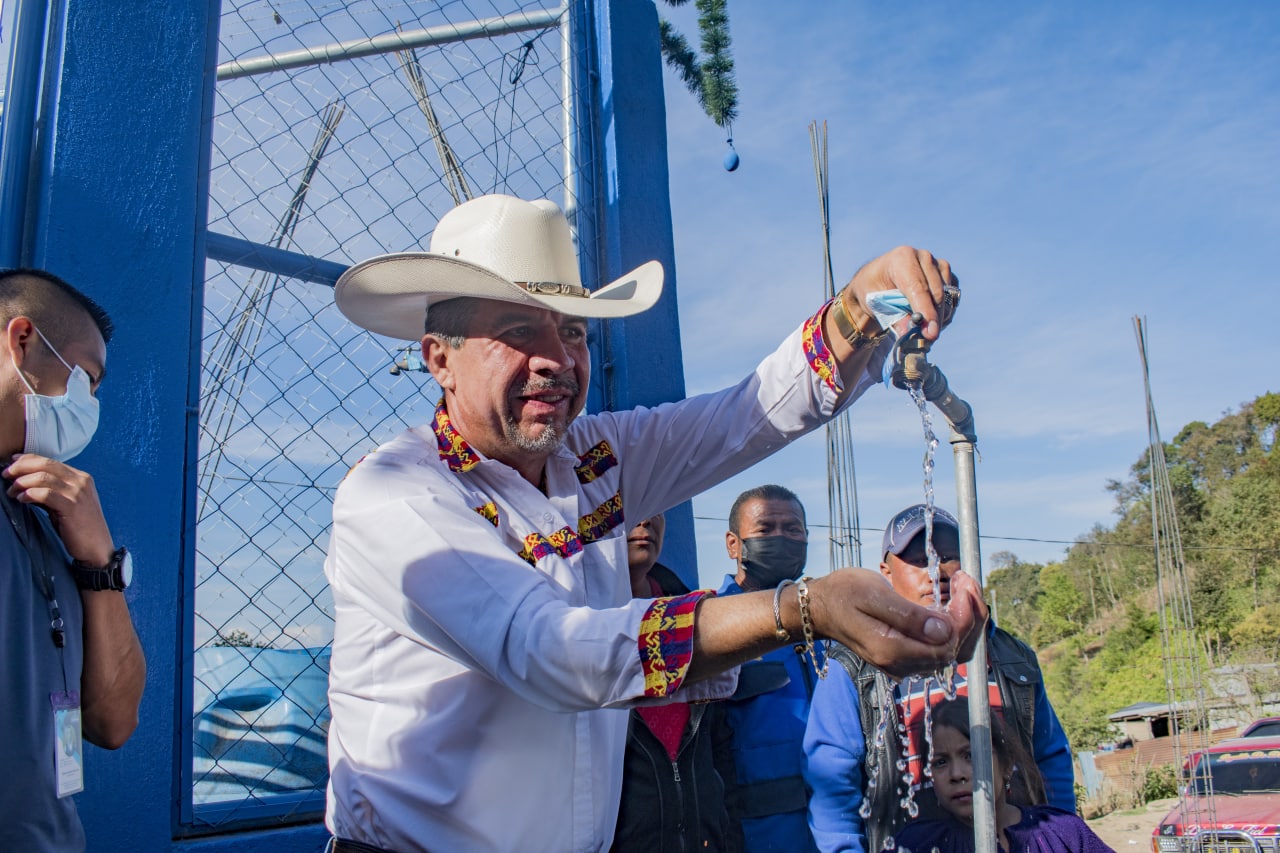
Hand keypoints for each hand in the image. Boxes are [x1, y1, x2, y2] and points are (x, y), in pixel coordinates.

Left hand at [4, 453, 113, 566]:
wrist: (97, 547)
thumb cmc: (79, 527)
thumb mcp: (68, 503)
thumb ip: (53, 490)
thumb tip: (26, 483)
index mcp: (81, 478)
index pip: (50, 461)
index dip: (28, 459)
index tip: (12, 463)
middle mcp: (81, 482)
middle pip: (45, 465)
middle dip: (21, 467)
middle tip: (6, 475)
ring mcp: (78, 493)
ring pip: (43, 477)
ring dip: (22, 482)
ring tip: (12, 491)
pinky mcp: (72, 506)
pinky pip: (45, 494)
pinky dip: (30, 494)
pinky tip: (22, 499)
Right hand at [809, 568, 986, 679]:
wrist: (821, 608)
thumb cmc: (843, 595)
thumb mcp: (873, 595)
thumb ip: (909, 616)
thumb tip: (944, 630)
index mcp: (892, 650)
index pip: (946, 644)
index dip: (964, 617)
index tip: (962, 584)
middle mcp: (902, 665)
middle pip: (956, 651)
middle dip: (971, 616)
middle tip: (967, 581)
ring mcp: (905, 664)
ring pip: (953, 651)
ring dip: (966, 621)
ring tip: (963, 587)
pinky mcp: (908, 657)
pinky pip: (942, 648)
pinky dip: (955, 626)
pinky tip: (953, 603)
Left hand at [845, 246, 958, 340]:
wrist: (878, 280)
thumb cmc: (875, 291)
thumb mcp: (878, 305)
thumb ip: (897, 319)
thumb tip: (912, 335)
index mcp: (902, 258)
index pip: (919, 288)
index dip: (926, 312)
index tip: (931, 332)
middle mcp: (922, 256)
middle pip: (936, 293)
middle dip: (934, 319)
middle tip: (928, 339)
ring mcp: (936, 262)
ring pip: (948, 295)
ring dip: (940, 316)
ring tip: (926, 329)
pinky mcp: (945, 272)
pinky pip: (953, 294)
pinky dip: (945, 310)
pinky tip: (932, 318)